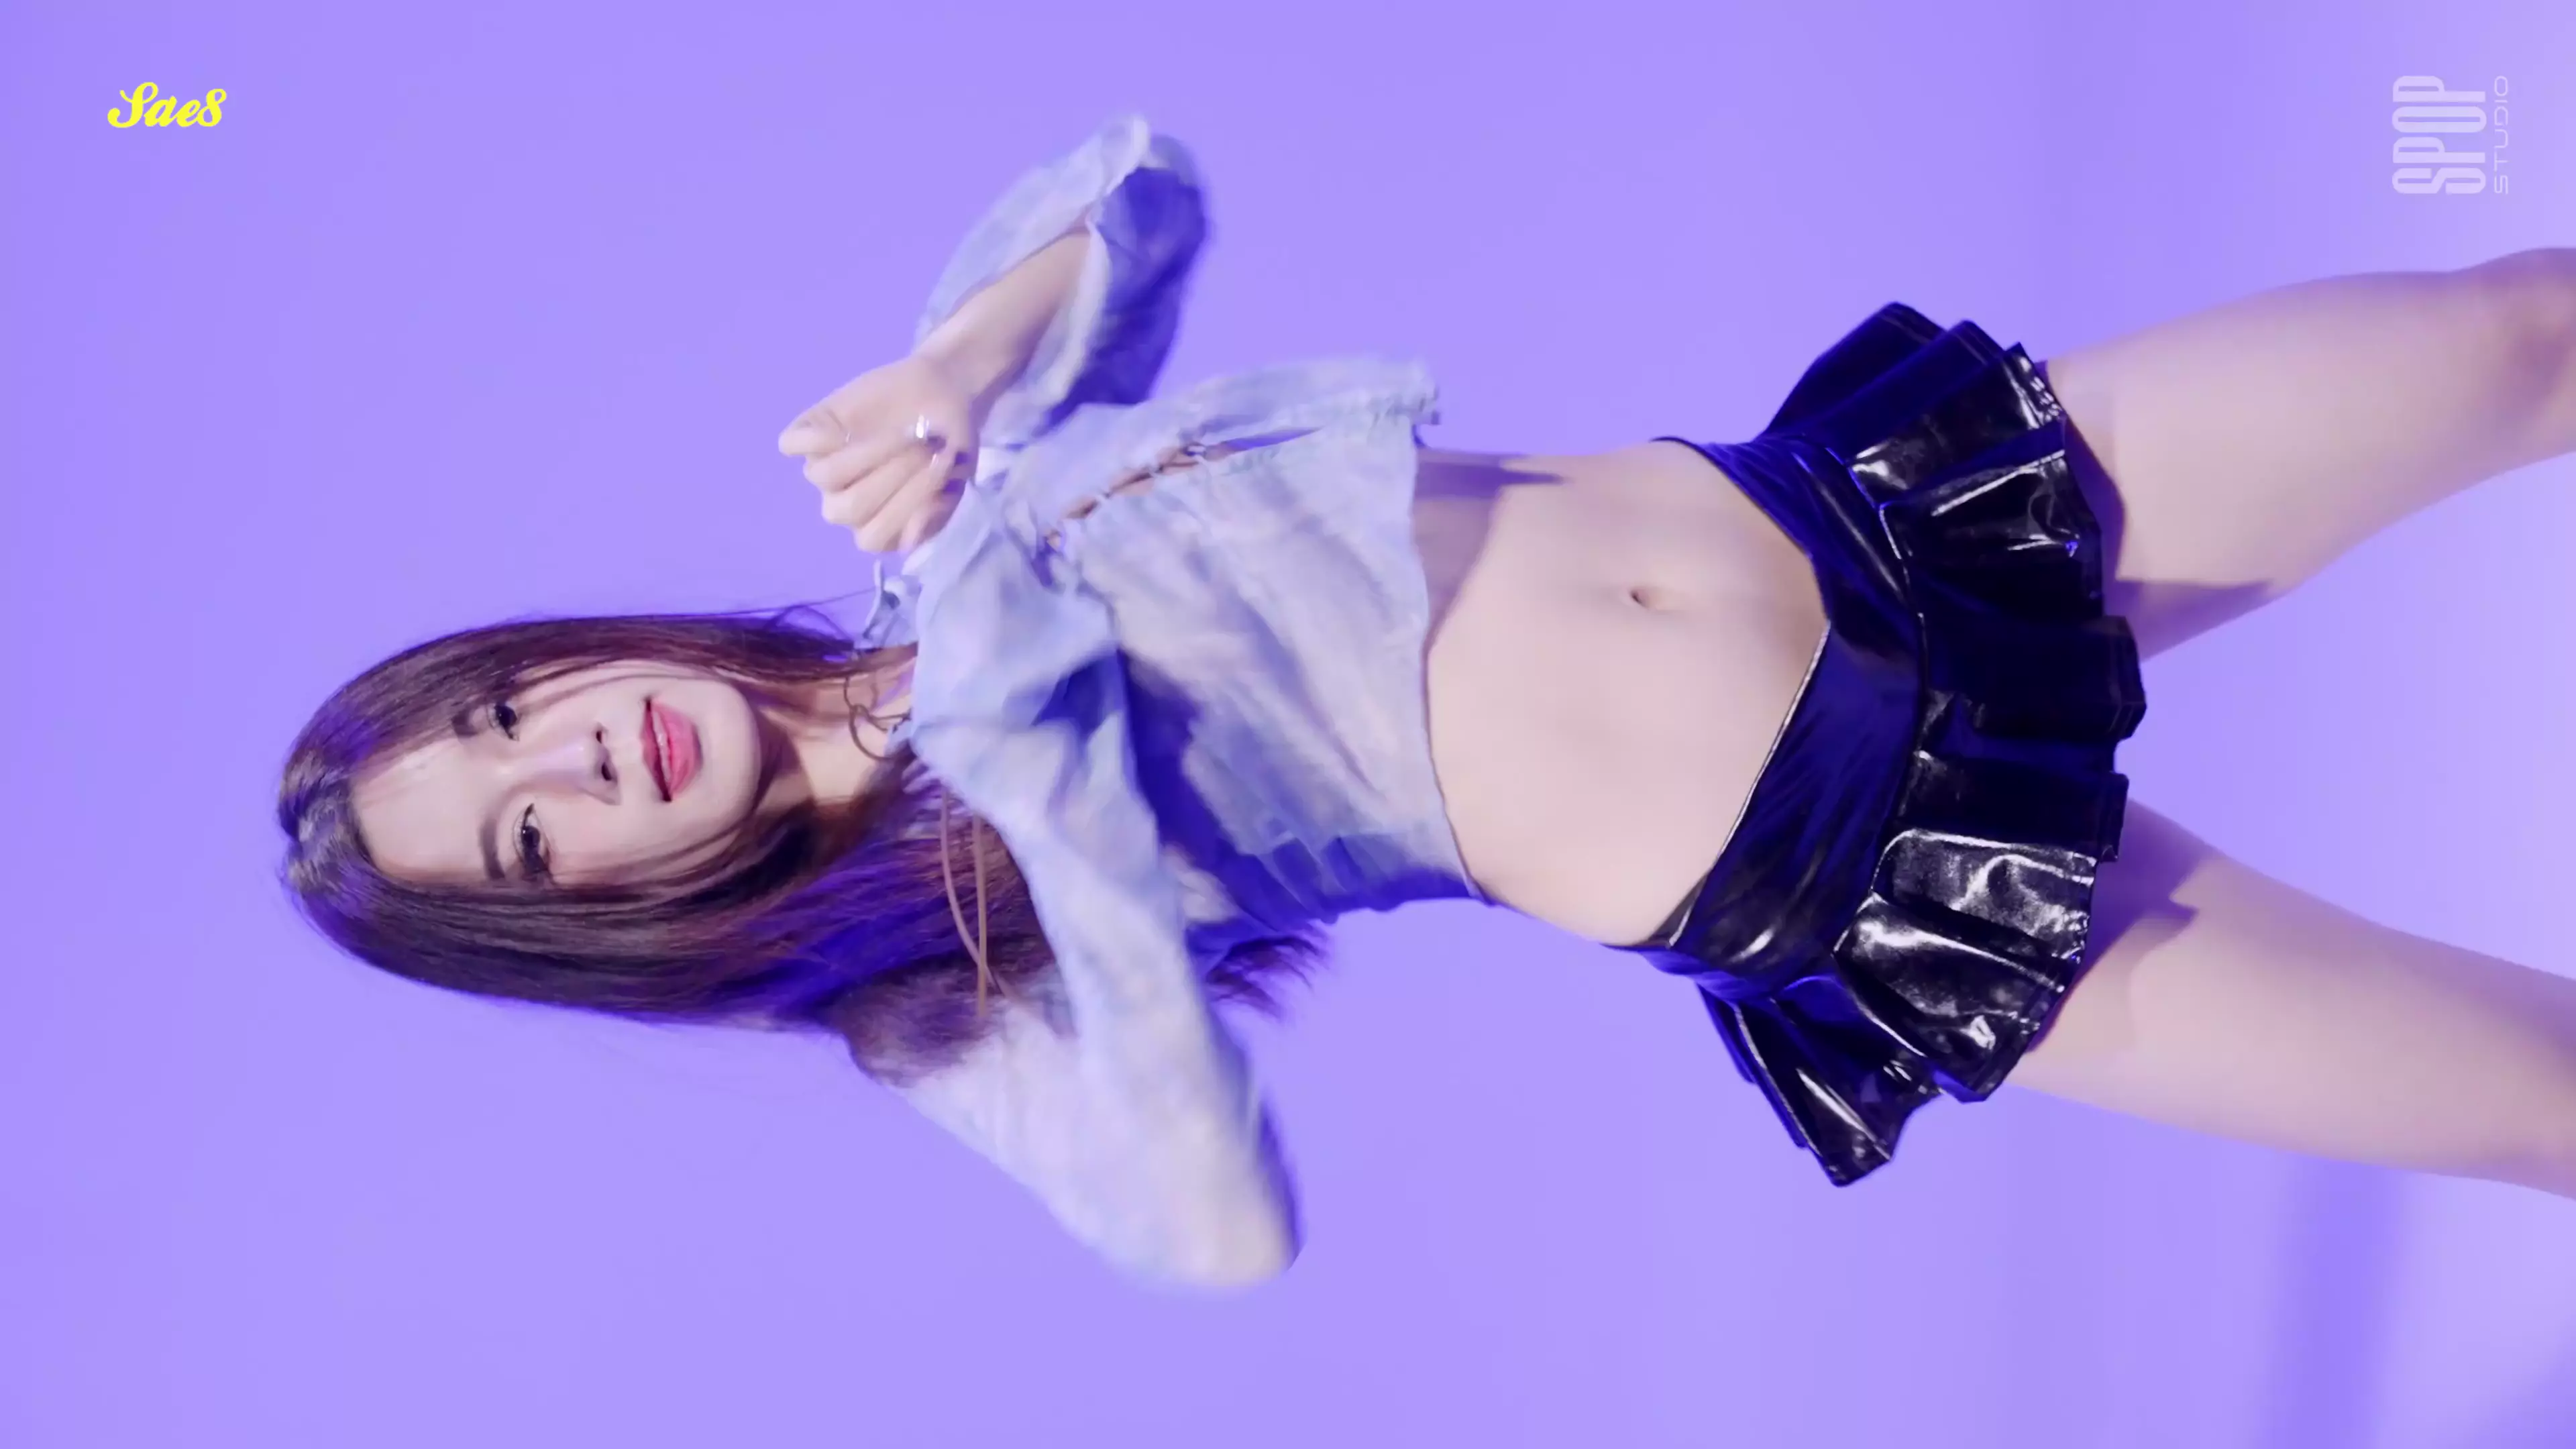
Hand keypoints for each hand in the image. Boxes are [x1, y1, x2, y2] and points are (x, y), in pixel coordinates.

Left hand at [776, 352, 981, 553]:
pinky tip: (845, 430)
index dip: (903, 508)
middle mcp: (848, 500)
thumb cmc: (950, 441)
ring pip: (822, 476)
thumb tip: (909, 540)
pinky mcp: (814, 430)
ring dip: (867, 454)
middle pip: (845, 509)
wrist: (941, 389)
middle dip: (889, 479)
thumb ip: (936, 511)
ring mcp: (827, 465)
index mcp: (881, 524)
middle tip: (924, 449)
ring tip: (905, 434)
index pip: (873, 536)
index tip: (940, 470)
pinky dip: (813, 439)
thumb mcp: (957, 479)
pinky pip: (790, 443)